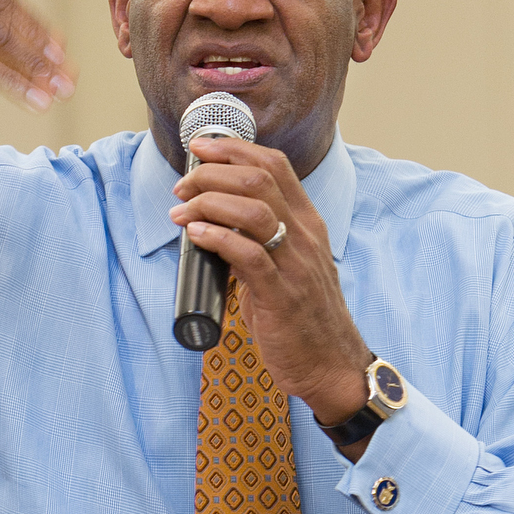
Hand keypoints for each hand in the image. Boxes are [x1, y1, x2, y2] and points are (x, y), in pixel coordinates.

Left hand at [169, 136, 369, 426]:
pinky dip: (216, 237)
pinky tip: (195, 235)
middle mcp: (305, 236)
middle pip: (258, 179)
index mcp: (308, 222)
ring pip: (252, 209)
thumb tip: (212, 222)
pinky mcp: (281, 294)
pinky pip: (247, 254)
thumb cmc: (302, 316)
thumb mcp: (287, 265)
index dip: (233, 149)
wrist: (331, 365)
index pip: (274, 165)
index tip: (200, 148)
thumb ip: (258, 240)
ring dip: (208, 202)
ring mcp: (295, 264)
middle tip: (182, 187)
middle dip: (211, 173)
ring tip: (181, 212)